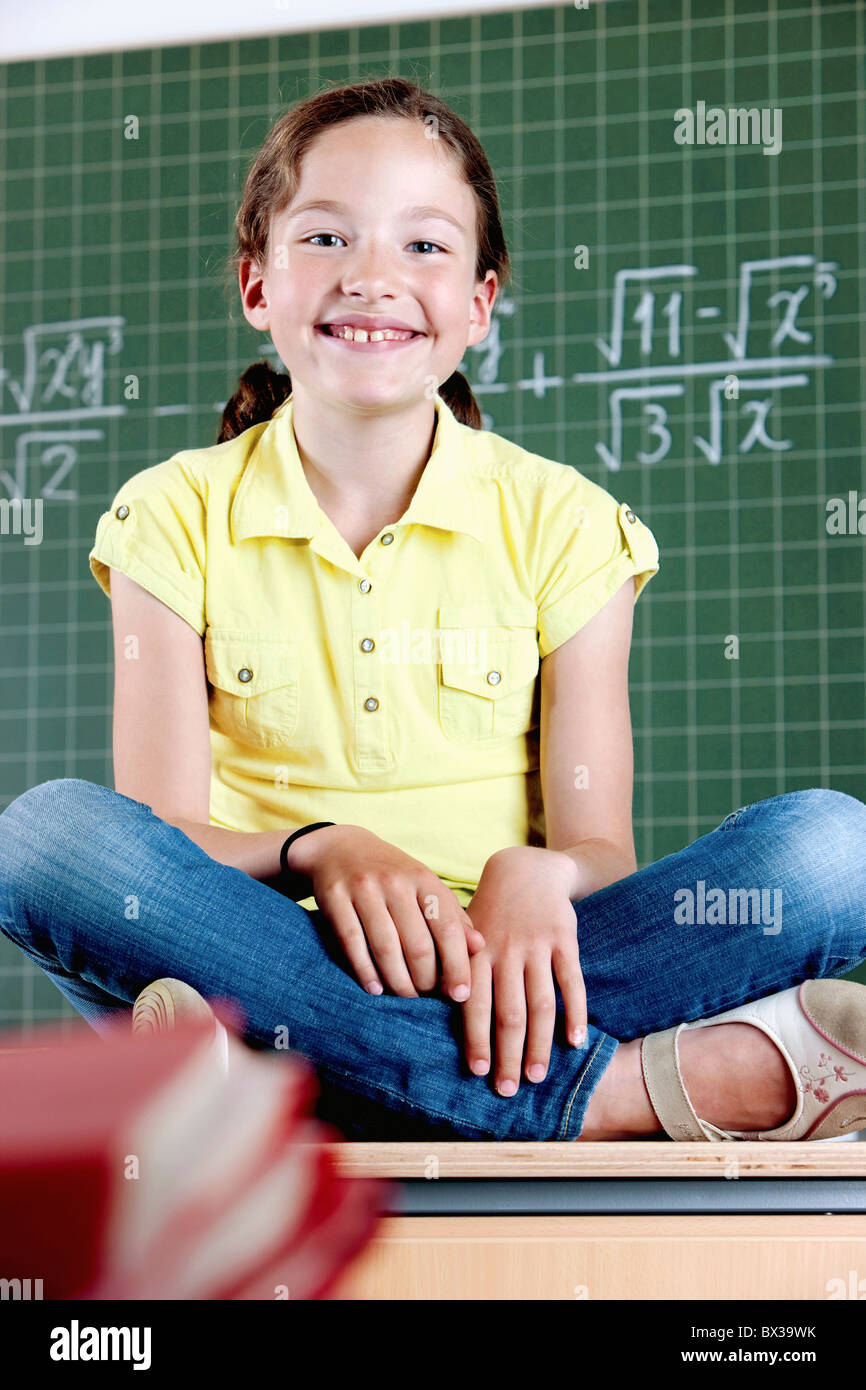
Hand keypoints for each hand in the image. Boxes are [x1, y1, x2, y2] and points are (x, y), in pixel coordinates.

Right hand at [285, 824, 485, 999]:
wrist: (340, 847)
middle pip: (418, 945)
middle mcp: (396, 882)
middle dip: (426, 980)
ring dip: (398, 982)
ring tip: (405, 995)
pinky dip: (365, 972)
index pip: (448, 928)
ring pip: (386, 949)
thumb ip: (452, 917)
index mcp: (424, 879)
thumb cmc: (392, 876)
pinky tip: (375, 988)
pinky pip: (352, 944)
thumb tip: (479, 947)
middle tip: (427, 995)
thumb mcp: (425, 887)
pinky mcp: (335, 898)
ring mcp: (364, 889)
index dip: (458, 965)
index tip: (461, 994)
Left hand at [461, 847, 585, 1095]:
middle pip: (508, 1013)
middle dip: (507, 1055)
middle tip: (507, 1090)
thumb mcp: (466, 932)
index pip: (475, 1003)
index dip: (476, 1039)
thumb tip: (440, 1009)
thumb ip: (457, 968)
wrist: (527, 869)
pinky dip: (575, 1013)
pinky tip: (575, 1042)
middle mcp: (505, 951)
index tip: (476, 1072)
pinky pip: (571, 982)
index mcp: (477, 953)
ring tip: (537, 1077)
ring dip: (539, 1044)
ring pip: (540, 1004)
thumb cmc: (490, 912)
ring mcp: (537, 946)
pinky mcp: (565, 940)